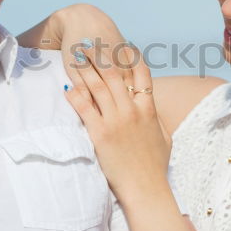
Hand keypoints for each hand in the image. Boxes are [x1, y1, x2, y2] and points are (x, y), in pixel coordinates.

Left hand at [64, 44, 170, 202]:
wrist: (146, 187)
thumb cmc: (155, 166)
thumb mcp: (164, 137)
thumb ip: (157, 119)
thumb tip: (153, 109)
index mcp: (148, 109)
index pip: (141, 74)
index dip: (130, 57)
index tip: (120, 45)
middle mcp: (131, 110)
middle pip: (114, 75)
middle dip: (101, 56)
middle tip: (89, 42)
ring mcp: (116, 121)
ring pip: (98, 87)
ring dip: (85, 69)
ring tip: (75, 57)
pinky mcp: (100, 134)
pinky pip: (84, 109)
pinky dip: (75, 96)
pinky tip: (67, 87)